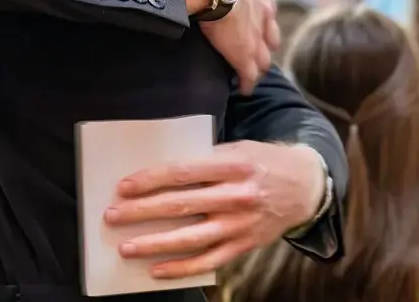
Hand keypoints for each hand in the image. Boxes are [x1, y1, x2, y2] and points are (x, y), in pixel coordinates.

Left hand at [104, 141, 326, 278]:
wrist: (305, 187)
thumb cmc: (263, 162)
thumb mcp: (237, 148)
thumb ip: (204, 159)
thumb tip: (161, 171)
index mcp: (233, 164)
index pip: (182, 172)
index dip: (150, 179)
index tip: (124, 186)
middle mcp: (237, 196)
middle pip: (180, 205)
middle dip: (142, 212)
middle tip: (113, 215)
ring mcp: (240, 224)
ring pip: (190, 238)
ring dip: (154, 244)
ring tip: (127, 247)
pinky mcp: (244, 245)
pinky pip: (208, 261)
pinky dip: (182, 268)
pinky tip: (157, 269)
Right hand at [199, 0, 277, 94]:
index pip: (267, 9)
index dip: (262, 17)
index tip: (257, 23)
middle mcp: (264, 14)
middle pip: (270, 36)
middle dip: (265, 43)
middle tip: (257, 49)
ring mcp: (255, 36)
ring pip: (263, 57)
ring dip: (258, 65)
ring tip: (252, 72)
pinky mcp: (242, 54)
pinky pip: (248, 74)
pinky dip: (247, 82)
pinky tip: (243, 89)